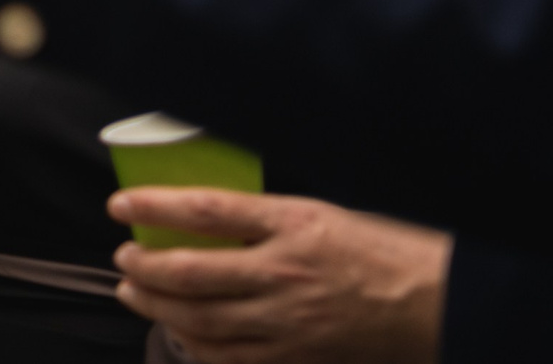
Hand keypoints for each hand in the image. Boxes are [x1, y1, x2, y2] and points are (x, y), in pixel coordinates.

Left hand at [111, 189, 446, 363]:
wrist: (431, 307)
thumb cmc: (378, 251)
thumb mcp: (319, 214)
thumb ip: (263, 219)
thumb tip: (202, 217)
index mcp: (293, 226)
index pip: (208, 211)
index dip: (156, 206)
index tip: (121, 204)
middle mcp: (285, 275)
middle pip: (192, 273)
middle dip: (145, 267)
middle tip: (124, 258)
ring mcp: (287, 324)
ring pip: (201, 321)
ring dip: (158, 307)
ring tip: (135, 292)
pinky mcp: (293, 359)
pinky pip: (228, 359)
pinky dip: (194, 346)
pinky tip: (179, 333)